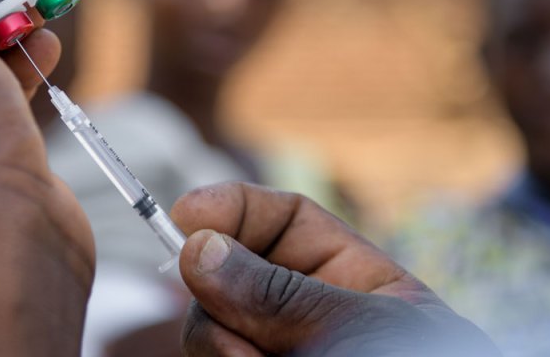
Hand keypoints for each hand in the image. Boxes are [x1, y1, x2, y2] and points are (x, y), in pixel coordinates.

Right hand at [173, 182, 498, 355]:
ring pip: (210, 328)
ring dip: (221, 346)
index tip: (185, 215)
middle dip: (216, 296)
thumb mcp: (364, 329)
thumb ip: (281, 294)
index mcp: (349, 279)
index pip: (278, 219)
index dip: (230, 207)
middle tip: (237, 339)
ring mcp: (277, 350)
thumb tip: (199, 249)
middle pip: (225, 273)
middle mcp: (304, 314)